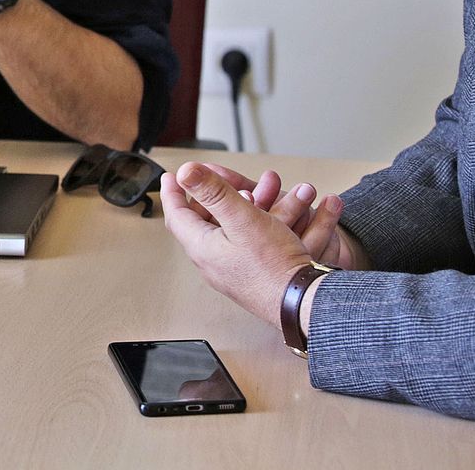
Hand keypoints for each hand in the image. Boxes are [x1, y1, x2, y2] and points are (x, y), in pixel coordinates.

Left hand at [161, 161, 326, 326]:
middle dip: (212, 194)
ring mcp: (230, 270)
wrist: (304, 302)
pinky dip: (251, 224)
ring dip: (239, 206)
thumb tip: (185, 172)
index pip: (177, 215)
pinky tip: (266, 218)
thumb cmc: (275, 266)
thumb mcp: (242, 219)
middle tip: (213, 180)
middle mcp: (212, 262)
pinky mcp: (249, 275)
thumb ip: (213, 192)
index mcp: (202, 247)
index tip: (170, 177)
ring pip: (227, 229)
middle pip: (202, 220)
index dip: (173, 192)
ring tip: (254, 191)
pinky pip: (243, 243)